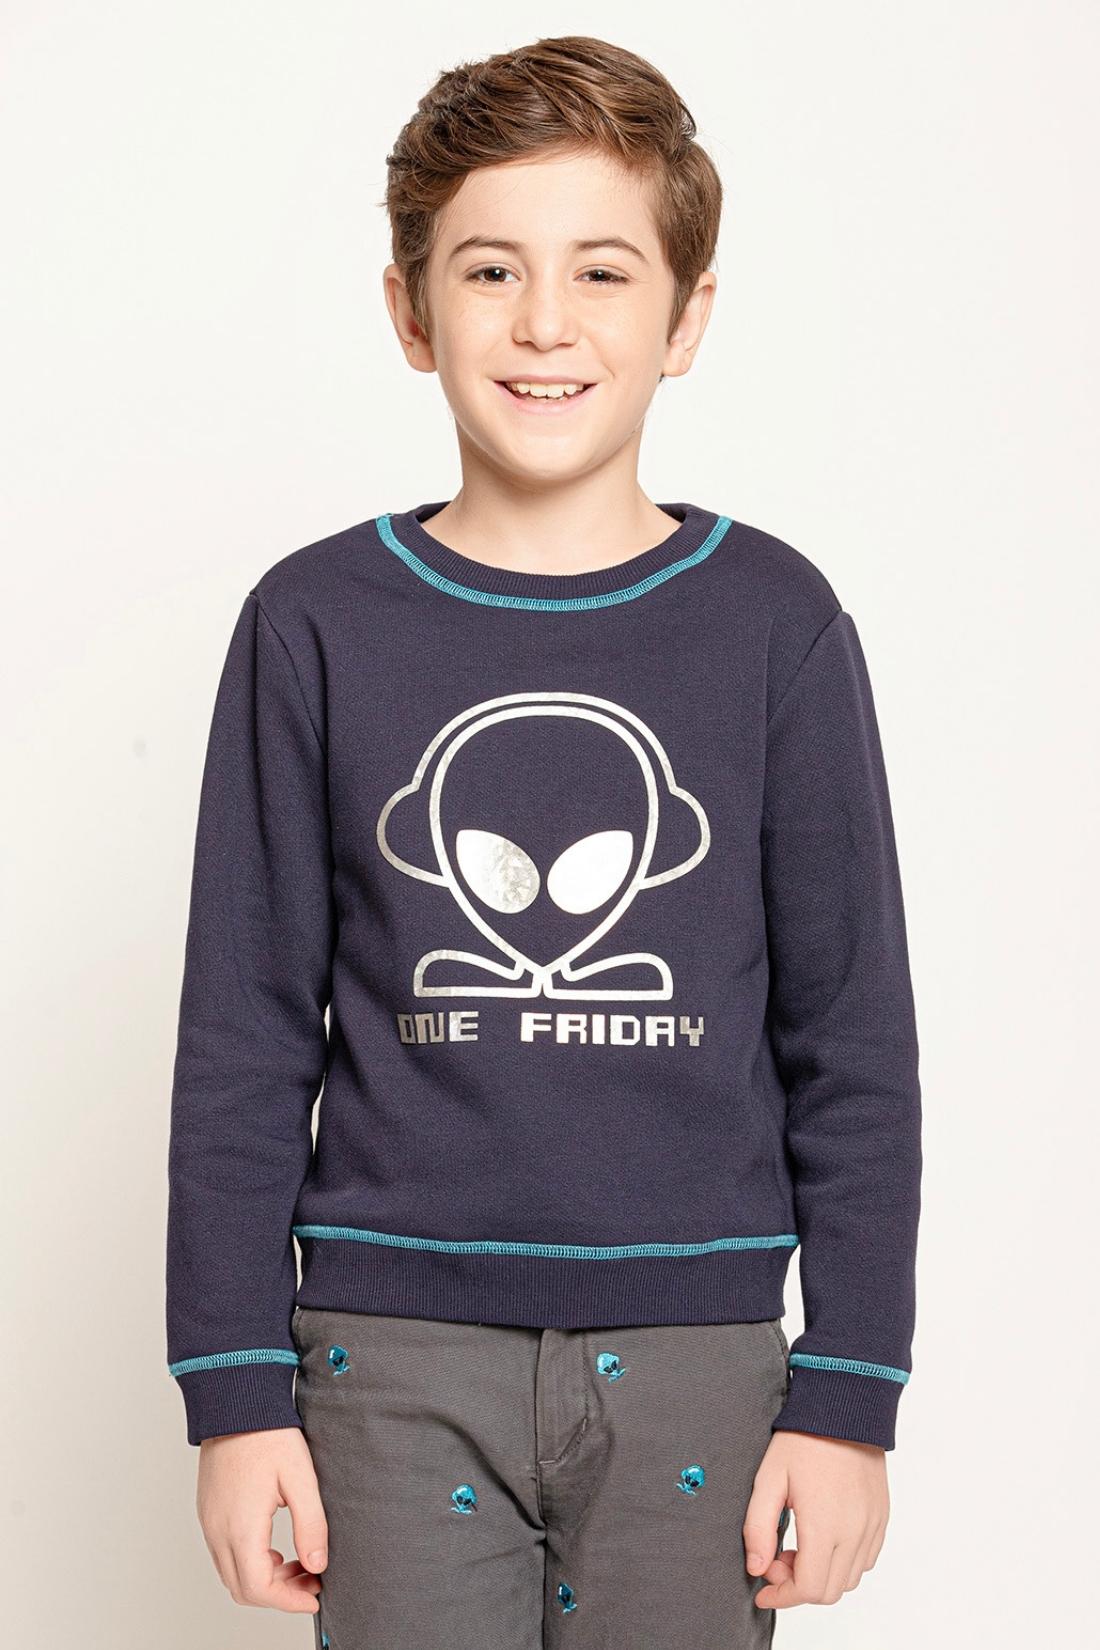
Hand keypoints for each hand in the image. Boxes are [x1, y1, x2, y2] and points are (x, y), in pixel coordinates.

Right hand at [196, 1426, 327, 1612]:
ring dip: (264, 1579)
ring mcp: (209, 1522)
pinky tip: (275, 1548)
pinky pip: (224, 1554)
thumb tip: (318, 1565)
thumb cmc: (268, 1434)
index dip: (288, 1601)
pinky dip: (250, 1563)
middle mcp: (218, 1531)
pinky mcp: (208, 1512)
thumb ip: (311, 1524)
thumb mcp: (300, 1478)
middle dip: (279, 1594)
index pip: (259, 1588)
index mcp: (241, 1527)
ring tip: (298, 1563)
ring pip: (231, 1574)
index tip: (314, 1597)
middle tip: (311, 1581)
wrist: (236, 1402)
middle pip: (242, 1589)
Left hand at [742, 1429, 888, 1608]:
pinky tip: (823, 1538)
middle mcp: (854, 1533)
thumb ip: (758, 1527)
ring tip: (798, 1545)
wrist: (843, 1409)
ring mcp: (872, 1527)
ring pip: (849, 1579)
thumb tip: (756, 1568)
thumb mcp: (769, 1478)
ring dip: (821, 1575)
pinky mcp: (881, 1518)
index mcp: (824, 1525)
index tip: (762, 1585)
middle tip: (777, 1558)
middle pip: (829, 1591)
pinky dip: (843, 1563)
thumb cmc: (803, 1440)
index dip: (782, 1595)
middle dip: (798, 1585)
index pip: (808, 1589)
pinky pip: (866, 1560)